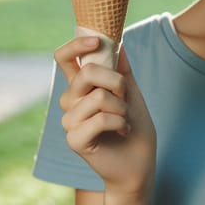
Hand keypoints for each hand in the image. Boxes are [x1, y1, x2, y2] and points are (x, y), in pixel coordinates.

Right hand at [55, 37, 156, 198]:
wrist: (140, 163)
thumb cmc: (135, 128)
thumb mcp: (131, 93)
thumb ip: (122, 70)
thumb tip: (119, 43)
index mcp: (81, 88)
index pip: (64, 58)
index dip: (76, 45)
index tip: (97, 41)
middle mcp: (70, 102)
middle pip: (86, 73)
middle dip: (116, 82)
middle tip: (126, 99)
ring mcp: (69, 121)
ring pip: (97, 97)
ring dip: (121, 108)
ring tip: (125, 120)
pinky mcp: (73, 140)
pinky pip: (99, 118)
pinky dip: (120, 122)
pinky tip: (123, 131)